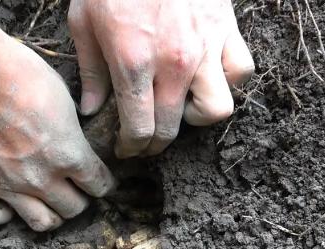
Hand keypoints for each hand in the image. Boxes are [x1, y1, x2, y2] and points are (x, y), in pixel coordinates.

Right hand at [0, 37, 115, 230]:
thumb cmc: (19, 73)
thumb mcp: (63, 96)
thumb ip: (71, 130)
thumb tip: (74, 138)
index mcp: (68, 154)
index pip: (98, 184)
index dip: (104, 183)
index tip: (102, 180)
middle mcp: (41, 177)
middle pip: (73, 208)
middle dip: (80, 199)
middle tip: (76, 188)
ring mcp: (8, 185)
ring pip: (41, 223)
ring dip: (51, 215)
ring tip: (49, 202)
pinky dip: (3, 216)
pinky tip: (8, 203)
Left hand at [68, 0, 254, 157]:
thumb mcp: (83, 23)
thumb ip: (90, 72)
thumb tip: (91, 110)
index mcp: (133, 63)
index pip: (140, 128)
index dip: (131, 147)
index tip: (126, 148)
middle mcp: (174, 63)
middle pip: (173, 128)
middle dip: (156, 143)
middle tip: (146, 139)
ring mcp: (205, 48)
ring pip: (217, 110)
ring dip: (196, 118)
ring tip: (180, 107)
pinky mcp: (226, 30)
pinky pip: (241, 72)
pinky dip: (226, 82)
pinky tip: (206, 77)